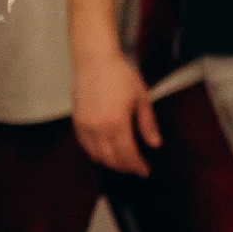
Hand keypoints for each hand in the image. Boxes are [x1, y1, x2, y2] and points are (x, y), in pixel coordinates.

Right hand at [71, 46, 159, 177]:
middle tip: (136, 168)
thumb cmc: (119, 75)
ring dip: (111, 162)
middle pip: (112, 159)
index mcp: (117, 123)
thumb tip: (155, 144)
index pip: (128, 155)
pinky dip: (96, 153)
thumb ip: (148, 124)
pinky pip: (85, 146)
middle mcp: (99, 128)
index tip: (145, 171)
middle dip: (125, 167)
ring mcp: (85, 126)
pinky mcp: (77, 121)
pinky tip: (105, 151)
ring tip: (122, 161)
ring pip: (97, 156)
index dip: (137, 166)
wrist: (95, 60)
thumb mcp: (141, 98)